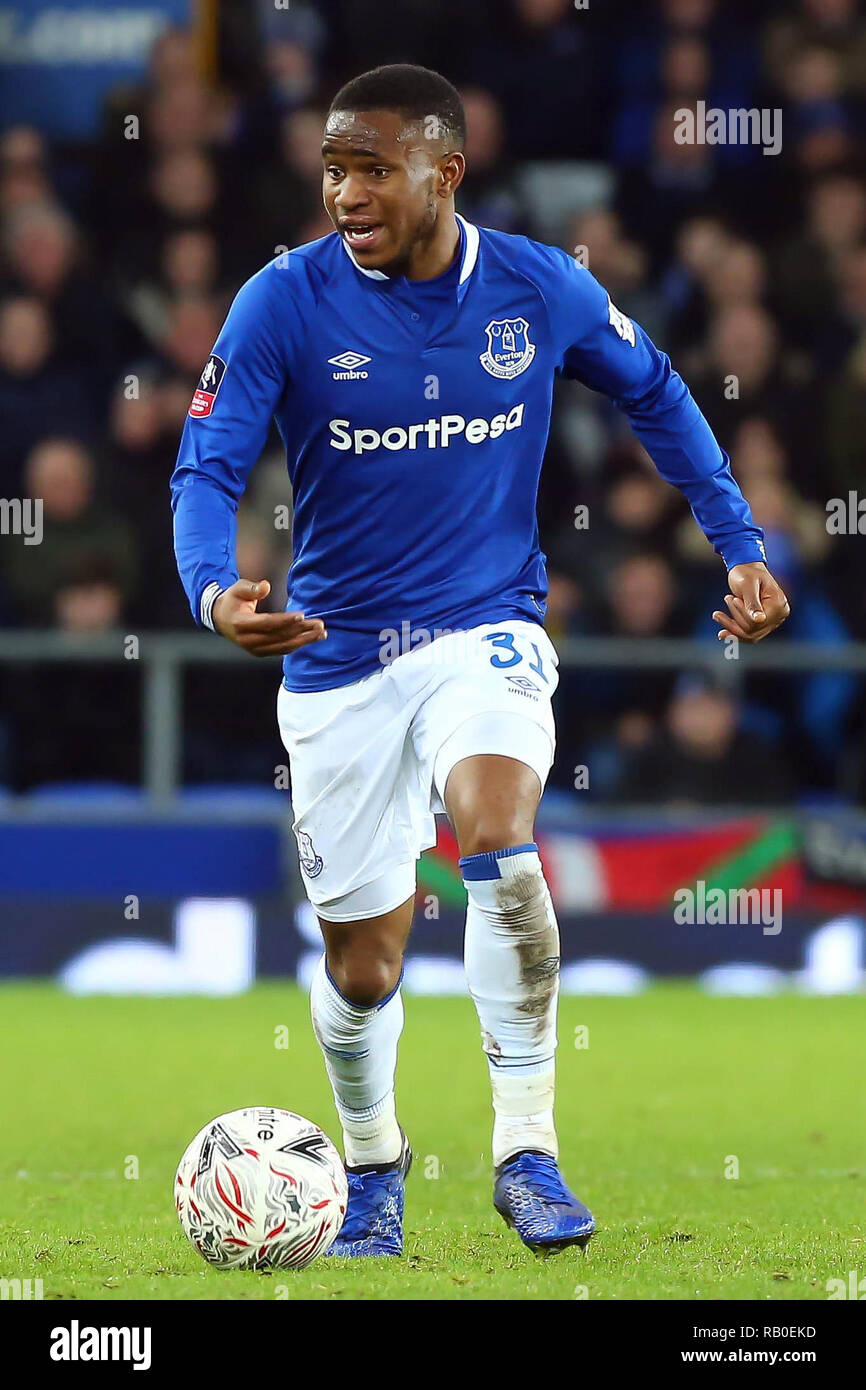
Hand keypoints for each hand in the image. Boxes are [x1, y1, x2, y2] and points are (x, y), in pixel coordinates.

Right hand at [212, 579, 326, 657]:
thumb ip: (251, 588)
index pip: (267, 623)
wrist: (221, 619)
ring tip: (321, 633)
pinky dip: (298, 645)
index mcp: (241, 624)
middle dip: (301, 631)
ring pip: (283, 646)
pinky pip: (282, 650)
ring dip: (304, 640)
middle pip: (278, 636)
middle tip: (319, 624)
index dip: (285, 620)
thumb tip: (265, 586)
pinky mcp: (261, 652)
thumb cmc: (233, 600)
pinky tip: (312, 639)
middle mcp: (248, 640)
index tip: (302, 615)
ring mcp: (254, 649)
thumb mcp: (237, 589)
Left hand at [712, 562, 789, 643]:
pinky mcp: (762, 623)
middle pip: (752, 631)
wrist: (747, 568)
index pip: (757, 623)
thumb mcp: (748, 585)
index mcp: (778, 605)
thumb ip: (752, 603)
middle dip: (734, 620)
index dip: (741, 614)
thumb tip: (759, 620)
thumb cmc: (747, 573)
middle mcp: (779, 615)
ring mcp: (772, 621)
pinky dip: (734, 633)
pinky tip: (722, 633)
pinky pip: (748, 634)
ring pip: (749, 635)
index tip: (731, 598)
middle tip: (727, 598)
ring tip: (717, 615)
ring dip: (731, 627)